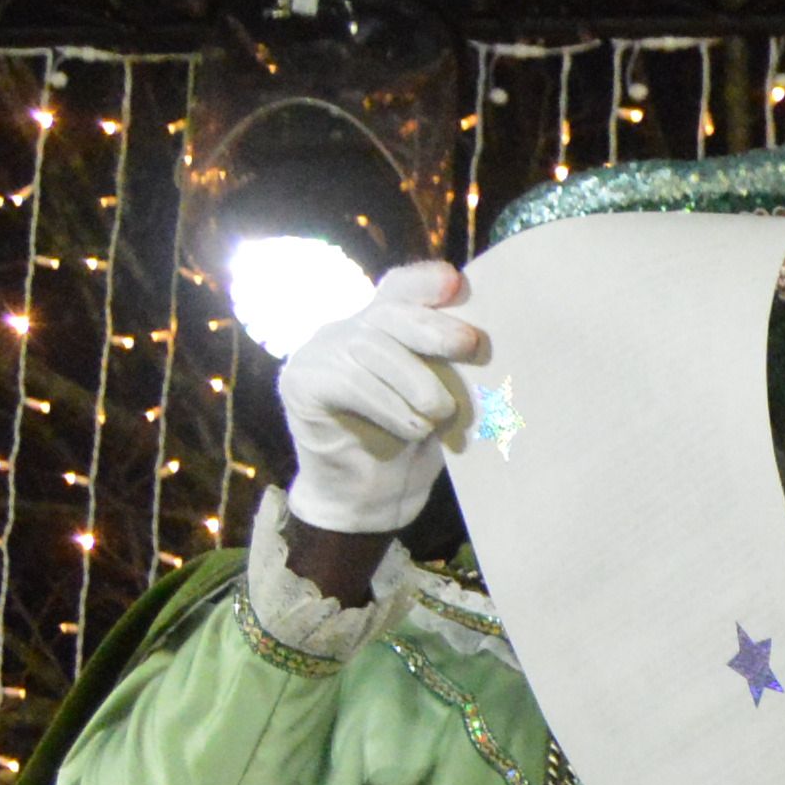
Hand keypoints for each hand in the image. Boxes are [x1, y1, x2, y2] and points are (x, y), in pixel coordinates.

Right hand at [275, 259, 483, 536]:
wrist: (371, 501)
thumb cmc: (413, 447)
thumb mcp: (439, 400)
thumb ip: (448, 367)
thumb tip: (484, 344)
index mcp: (382, 328)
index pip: (399, 289)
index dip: (424, 282)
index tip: (455, 283)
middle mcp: (347, 331)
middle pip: (388, 314)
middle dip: (433, 327)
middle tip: (471, 344)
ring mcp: (318, 353)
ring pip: (370, 348)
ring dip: (415, 381)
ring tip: (440, 414)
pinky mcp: (300, 383)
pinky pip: (347, 381)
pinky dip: (387, 405)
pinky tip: (411, 428)